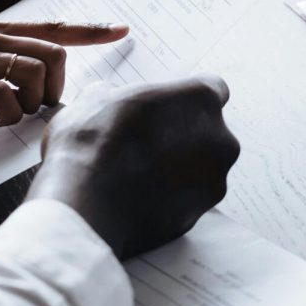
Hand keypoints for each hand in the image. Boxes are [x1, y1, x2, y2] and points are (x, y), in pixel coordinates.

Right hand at [0, 18, 128, 124]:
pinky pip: (4, 95)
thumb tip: (17, 76)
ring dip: (35, 100)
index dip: (90, 29)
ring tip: (17, 114)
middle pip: (54, 51)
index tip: (121, 29)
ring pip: (35, 71)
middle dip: (60, 84)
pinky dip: (9, 113)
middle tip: (46, 104)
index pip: (52, 24)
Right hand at [28, 78, 239, 258]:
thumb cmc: (92, 142)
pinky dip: (170, 200)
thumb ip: (119, 94)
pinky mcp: (199, 215)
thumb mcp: (96, 98)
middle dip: (186, 138)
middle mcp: (222, 140)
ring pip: (202, 171)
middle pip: (210, 134)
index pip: (212, 90)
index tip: (167, 110)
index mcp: (204, 99)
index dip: (187, 100)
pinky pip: (188, 202)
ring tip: (138, 176)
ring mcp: (215, 181)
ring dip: (180, 171)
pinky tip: (138, 199)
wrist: (84, 204)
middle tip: (148, 144)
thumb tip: (109, 98)